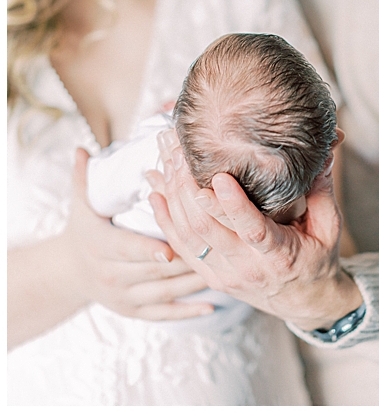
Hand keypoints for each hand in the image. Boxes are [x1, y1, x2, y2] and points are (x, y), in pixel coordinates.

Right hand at [62, 148, 212, 319]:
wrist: (68, 273)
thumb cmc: (84, 229)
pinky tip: (213, 307)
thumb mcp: (80, 204)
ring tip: (225, 270)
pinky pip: (164, 314)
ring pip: (163, 292)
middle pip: (153, 269)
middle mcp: (111, 276)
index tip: (172, 247)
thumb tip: (80, 147)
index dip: (150, 248)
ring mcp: (123, 297)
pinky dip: (188, 312)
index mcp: (101, 247)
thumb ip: (83, 176)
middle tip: (218, 250)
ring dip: (193, 283)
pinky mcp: (134, 312)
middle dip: (185, 260)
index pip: (128, 248)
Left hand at [147, 131, 361, 331]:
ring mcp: (224, 274)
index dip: (232, 205)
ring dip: (173, 198)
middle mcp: (247, 268)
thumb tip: (324, 152)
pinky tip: (155, 191)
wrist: (304, 301)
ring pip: (189, 236)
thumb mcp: (329, 227)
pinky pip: (181, 247)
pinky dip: (165, 218)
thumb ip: (322, 190)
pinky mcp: (210, 275)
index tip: (217, 177)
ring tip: (166, 162)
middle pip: (208, 229)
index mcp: (280, 255)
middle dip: (189, 189)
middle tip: (178, 154)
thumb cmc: (319, 258)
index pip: (252, 229)